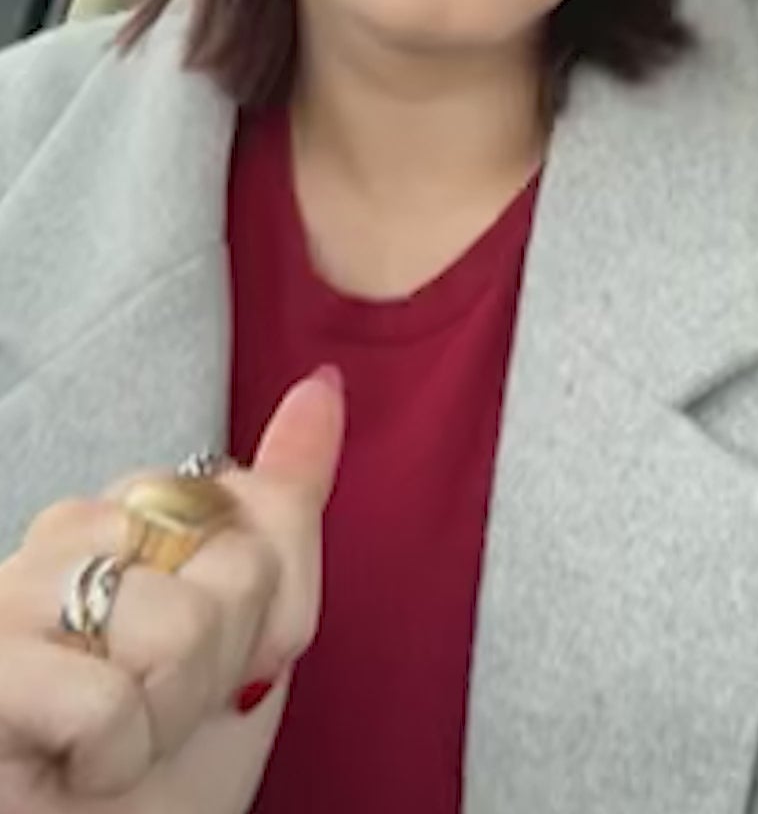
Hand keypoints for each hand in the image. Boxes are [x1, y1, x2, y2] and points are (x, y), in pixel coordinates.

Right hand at [0, 365, 345, 812]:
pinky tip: (73, 769)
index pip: (247, 500)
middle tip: (159, 707)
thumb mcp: (254, 634)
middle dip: (221, 658)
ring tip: (115, 740)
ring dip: (167, 713)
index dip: (266, 606)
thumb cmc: (168, 774)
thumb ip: (285, 507)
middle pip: (231, 557)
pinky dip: (114, 755)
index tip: (224, 664)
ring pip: (177, 622)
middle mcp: (60, 533)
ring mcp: (10, 594)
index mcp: (126, 513)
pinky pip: (107, 695)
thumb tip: (321, 387)